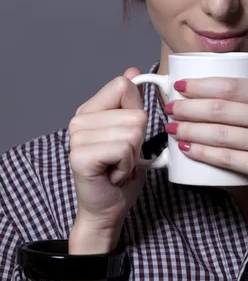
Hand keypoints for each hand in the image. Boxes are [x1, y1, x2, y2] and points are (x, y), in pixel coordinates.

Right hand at [68, 67, 146, 248]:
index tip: (128, 135)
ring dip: (132, 155)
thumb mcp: (132, 132)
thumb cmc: (120, 173)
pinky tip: (113, 174)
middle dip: (138, 140)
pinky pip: (124, 149)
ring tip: (117, 165)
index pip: (124, 86)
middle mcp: (79, 120)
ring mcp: (77, 137)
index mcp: (90, 110)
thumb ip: (131, 103)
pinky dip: (126, 165)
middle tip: (122, 157)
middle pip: (135, 112)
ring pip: (133, 131)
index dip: (136, 111)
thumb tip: (131, 71)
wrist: (107, 210)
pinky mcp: (81, 156)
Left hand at [165, 77, 247, 190]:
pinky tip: (187, 147)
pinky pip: (227, 158)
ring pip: (220, 134)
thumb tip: (207, 86)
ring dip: (190, 129)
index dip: (202, 85)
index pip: (232, 86)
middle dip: (189, 108)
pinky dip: (203, 152)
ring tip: (172, 126)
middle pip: (221, 109)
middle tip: (170, 107)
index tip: (181, 86)